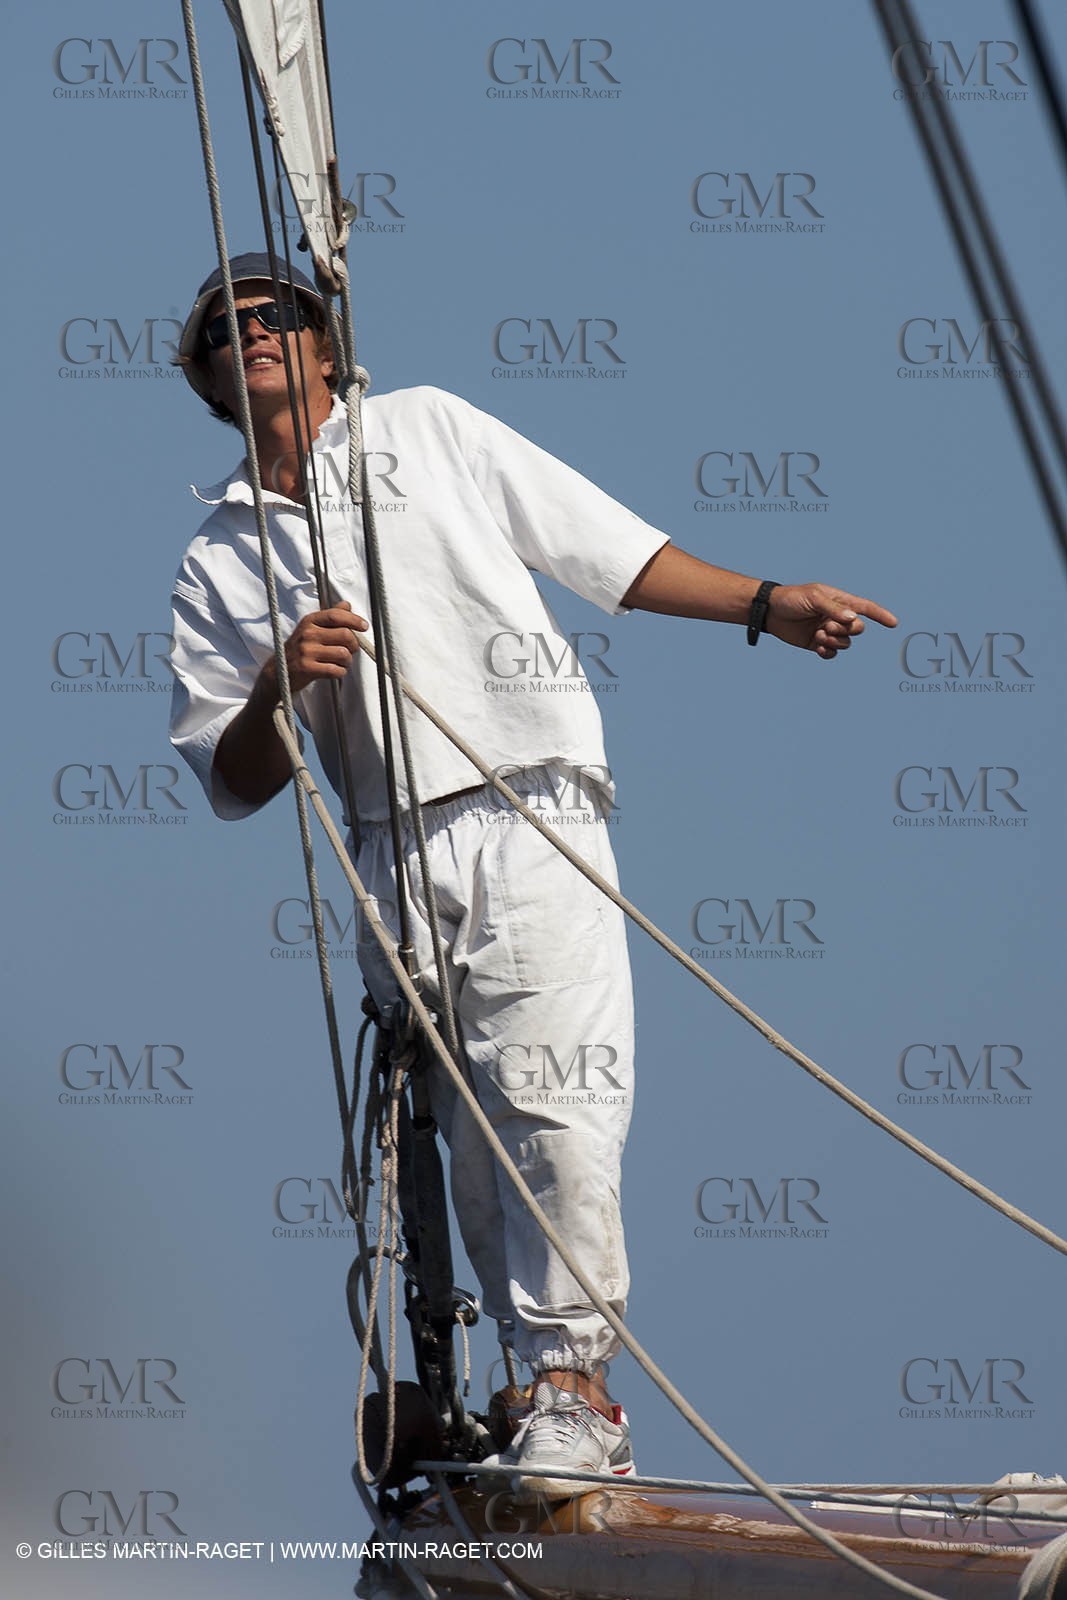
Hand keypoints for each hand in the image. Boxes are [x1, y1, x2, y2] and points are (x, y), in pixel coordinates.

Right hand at [265, 601, 368, 694]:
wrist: (279, 671)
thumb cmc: (300, 649)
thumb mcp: (311, 628)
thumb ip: (330, 616)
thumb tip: (346, 605)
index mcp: (310, 621)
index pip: (336, 615)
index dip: (354, 620)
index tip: (364, 626)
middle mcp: (307, 634)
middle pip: (345, 635)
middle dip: (354, 644)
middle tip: (351, 650)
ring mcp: (306, 651)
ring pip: (343, 654)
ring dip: (347, 661)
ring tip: (342, 662)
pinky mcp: (307, 668)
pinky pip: (336, 670)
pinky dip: (340, 672)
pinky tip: (335, 670)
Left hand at [766, 583, 897, 658]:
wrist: (771, 611)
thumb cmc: (792, 599)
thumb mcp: (814, 598)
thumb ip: (834, 609)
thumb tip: (854, 619)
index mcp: (839, 601)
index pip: (865, 608)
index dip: (880, 615)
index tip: (893, 623)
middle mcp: (836, 616)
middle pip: (857, 629)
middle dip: (846, 630)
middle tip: (827, 627)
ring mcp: (828, 630)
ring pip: (845, 643)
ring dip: (834, 641)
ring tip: (818, 635)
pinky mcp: (817, 643)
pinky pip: (832, 653)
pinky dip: (828, 652)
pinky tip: (818, 648)